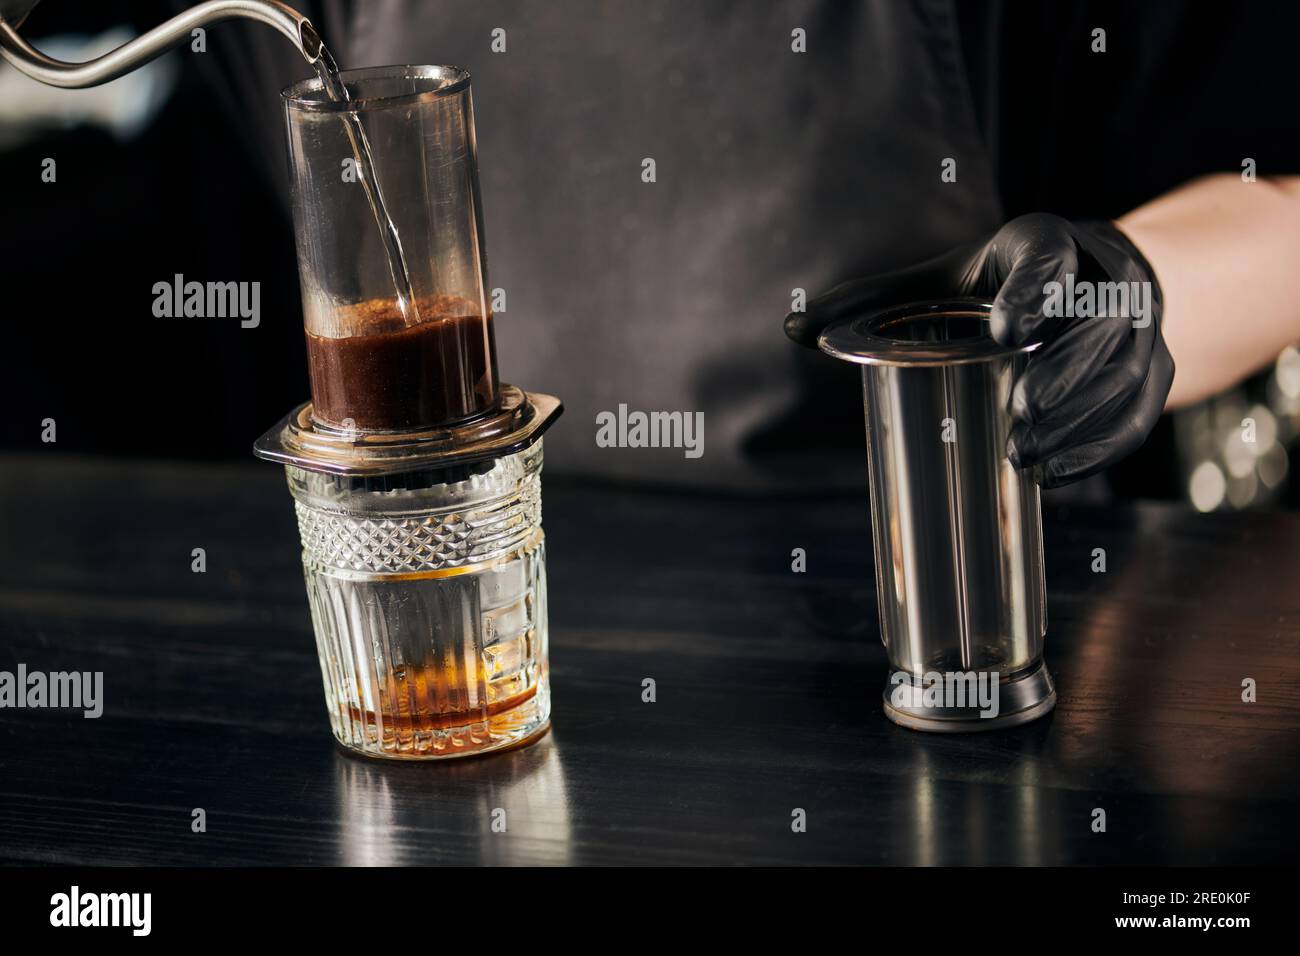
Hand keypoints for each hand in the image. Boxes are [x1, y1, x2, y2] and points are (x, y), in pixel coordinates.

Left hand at [784, 213, 1174, 487]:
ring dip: (1080, 421)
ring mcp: (1141, 329)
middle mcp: (1106, 280)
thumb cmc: (1000, 282)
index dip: (1034, 291)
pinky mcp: (1156, 371)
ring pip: (1126, 374)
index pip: (1048, 259)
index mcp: (1047, 243)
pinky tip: (1052, 474)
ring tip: (1023, 457)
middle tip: (1018, 415)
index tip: (1008, 332)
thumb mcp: (941, 279)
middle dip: (1063, 374)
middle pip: (1100, 326)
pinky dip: (1101, 448)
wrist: (1096, 279)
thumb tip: (792, 329)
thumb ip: (873, 302)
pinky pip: (1140, 415)